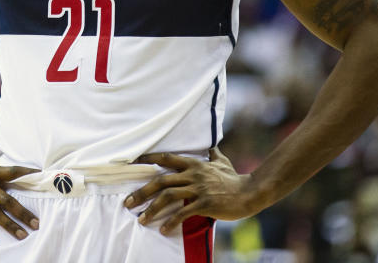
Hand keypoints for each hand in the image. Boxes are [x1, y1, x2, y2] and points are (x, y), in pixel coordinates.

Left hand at [123, 148, 257, 234]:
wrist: (249, 192)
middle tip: (128, 202)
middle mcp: (193, 174)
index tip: (132, 163)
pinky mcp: (204, 203)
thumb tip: (211, 147)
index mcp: (194, 164)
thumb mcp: (222, 162)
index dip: (148, 159)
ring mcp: (198, 189)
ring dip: (152, 209)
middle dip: (142, 192)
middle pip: (161, 180)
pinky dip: (171, 221)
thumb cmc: (234, 178)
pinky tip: (164, 230)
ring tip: (142, 220)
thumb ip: (213, 155)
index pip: (166, 158)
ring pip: (168, 197)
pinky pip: (183, 213)